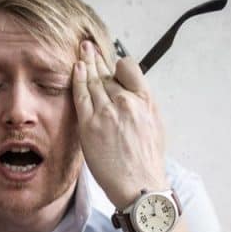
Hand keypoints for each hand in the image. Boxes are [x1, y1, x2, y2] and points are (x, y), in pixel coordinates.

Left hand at [72, 41, 167, 207]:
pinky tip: (75, 68)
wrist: (140, 185)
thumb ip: (142, 105)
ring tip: (81, 51)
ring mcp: (107, 112)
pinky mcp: (90, 125)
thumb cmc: (147, 161)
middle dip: (97, 58)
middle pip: (107, 73)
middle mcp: (126, 101)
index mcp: (144, 101)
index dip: (119, 65)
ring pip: (93, 81)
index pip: (129, 69)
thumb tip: (133, 94)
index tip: (112, 64)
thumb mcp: (155, 126)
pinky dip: (77, 79)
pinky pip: (81, 95)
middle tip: (88, 46)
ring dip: (85, 63)